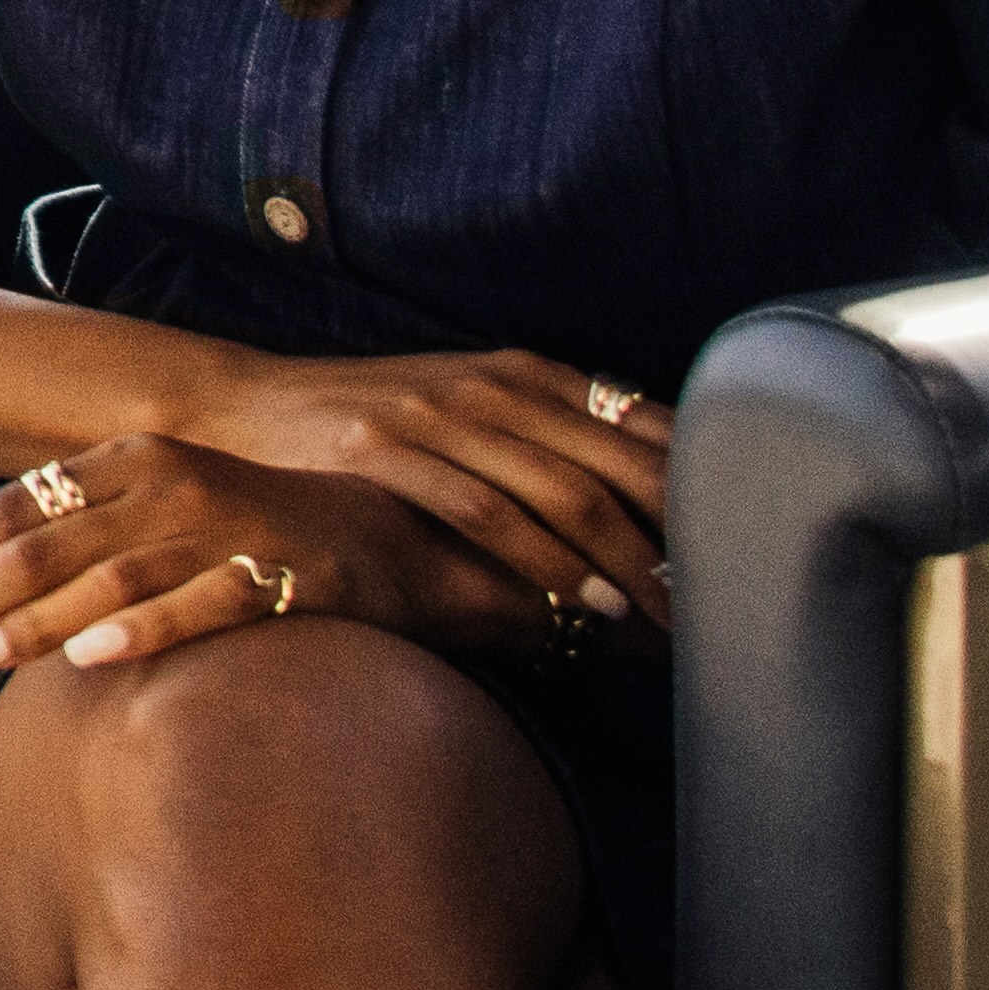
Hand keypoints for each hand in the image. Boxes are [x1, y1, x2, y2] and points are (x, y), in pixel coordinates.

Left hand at [0, 434, 541, 678]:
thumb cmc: (248, 530)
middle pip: (47, 542)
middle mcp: (171, 480)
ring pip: (110, 575)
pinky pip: (203, 602)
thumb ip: (42, 528)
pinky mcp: (285, 569)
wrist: (395, 538)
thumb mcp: (137, 515)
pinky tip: (89, 658)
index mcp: (130, 459)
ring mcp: (229, 523)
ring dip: (36, 618)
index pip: (14, 504)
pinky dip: (142, 628)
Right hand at [157, 344, 673, 629]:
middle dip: (677, 539)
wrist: (243, 406)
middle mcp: (493, 385)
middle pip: (618, 464)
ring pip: (562, 490)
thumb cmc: (372, 423)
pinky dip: (542, 558)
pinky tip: (579, 599)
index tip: (745, 553)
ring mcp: (437, 414)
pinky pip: (484, 510)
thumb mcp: (469, 411)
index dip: (702, 492)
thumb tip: (648, 497)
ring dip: (622, 559)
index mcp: (527, 374)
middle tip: (722, 603)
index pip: (645, 428)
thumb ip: (550, 439)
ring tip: (664, 615)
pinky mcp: (383, 447)